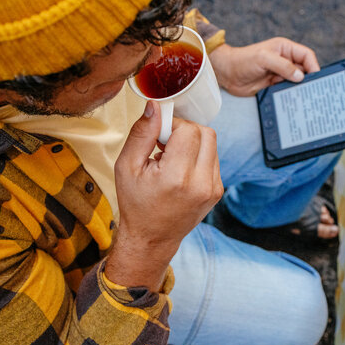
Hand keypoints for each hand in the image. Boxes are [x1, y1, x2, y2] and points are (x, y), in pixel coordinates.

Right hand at [105, 101, 222, 289]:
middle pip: (205, 132)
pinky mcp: (218, 191)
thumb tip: (155, 106)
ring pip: (212, 143)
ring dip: (193, 143)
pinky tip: (181, 170)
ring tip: (172, 160)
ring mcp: (213, 188)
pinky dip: (198, 156)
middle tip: (165, 146)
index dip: (172, 126)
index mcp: (178, 177)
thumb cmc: (136, 204)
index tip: (158, 139)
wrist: (152, 237)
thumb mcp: (127, 166)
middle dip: (185, 131)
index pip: (189, 129)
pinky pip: (214, 158)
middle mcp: (202, 183)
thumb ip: (142, 133)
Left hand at [209, 37, 319, 96]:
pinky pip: (286, 90)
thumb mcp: (264, 59)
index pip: (306, 56)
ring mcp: (279, 73)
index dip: (313, 66)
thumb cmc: (243, 61)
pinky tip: (293, 100)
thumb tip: (300, 76)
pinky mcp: (274, 85)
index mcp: (285, 49)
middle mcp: (284, 60)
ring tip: (305, 97)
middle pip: (304, 70)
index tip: (316, 78)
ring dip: (299, 89)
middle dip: (308, 79)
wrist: (227, 74)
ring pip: (296, 82)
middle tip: (313, 91)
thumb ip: (283, 66)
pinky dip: (290, 95)